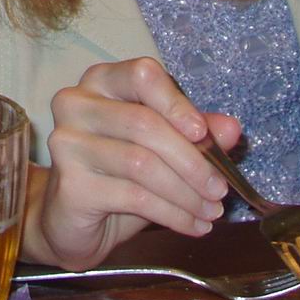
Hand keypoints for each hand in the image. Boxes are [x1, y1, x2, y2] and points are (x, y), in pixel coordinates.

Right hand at [25, 57, 242, 270]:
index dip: (176, 103)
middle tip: (221, 190)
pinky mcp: (70, 185)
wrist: (71, 221)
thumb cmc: (117, 175)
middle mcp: (75, 104)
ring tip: (212, 211)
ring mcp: (67, 144)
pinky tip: (193, 225)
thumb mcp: (160, 149)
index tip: (203, 133)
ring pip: (141, 163)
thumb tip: (232, 129)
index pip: (141, 75)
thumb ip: (193, 133)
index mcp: (101, 82)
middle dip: (192, 161)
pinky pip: (134, 196)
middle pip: (144, 123)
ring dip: (187, 192)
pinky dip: (173, 213)